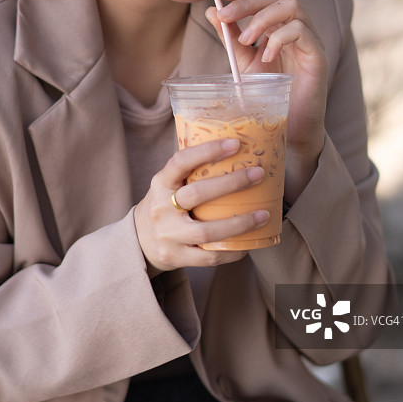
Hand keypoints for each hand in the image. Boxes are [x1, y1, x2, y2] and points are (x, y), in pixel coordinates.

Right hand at [134, 138, 268, 273]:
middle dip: (231, 183)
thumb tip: (235, 150)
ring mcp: (168, 235)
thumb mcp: (167, 185)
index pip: (180, 162)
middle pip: (197, 194)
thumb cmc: (164, 205)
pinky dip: (231, 251)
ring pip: (206, 231)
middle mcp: (161, 209)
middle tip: (258, 173)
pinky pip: (209, 257)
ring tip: (264, 214)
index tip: (235, 143)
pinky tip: (249, 244)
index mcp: (160, 184)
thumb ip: (190, 172)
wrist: (138, 242)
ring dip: (239, 223)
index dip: (207, 151)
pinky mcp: (176, 257)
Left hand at [205, 0, 327, 200]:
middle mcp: (295, 26)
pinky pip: (302, 31)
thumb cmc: (270, 94)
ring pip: (292, 4)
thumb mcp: (243, 64)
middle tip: (224, 16)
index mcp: (277, 25)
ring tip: (245, 40)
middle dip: (246, 2)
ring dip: (263, 19)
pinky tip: (266, 57)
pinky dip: (280, 39)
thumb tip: (211, 10)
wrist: (290, 126)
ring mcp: (310, 38)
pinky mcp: (318, 55)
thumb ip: (230, 38)